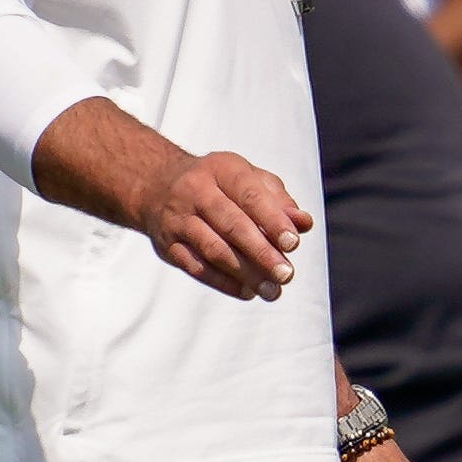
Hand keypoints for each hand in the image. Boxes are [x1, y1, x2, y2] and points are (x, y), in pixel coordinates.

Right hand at [140, 150, 310, 301]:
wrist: (157, 186)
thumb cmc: (220, 185)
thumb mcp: (249, 180)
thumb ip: (279, 201)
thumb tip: (304, 223)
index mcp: (221, 169)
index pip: (249, 195)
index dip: (272, 219)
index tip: (293, 243)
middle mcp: (195, 191)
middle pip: (231, 225)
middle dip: (261, 252)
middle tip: (286, 274)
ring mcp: (178, 219)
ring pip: (213, 250)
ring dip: (246, 274)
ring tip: (273, 291)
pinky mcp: (168, 245)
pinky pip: (196, 268)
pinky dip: (223, 282)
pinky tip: (247, 292)